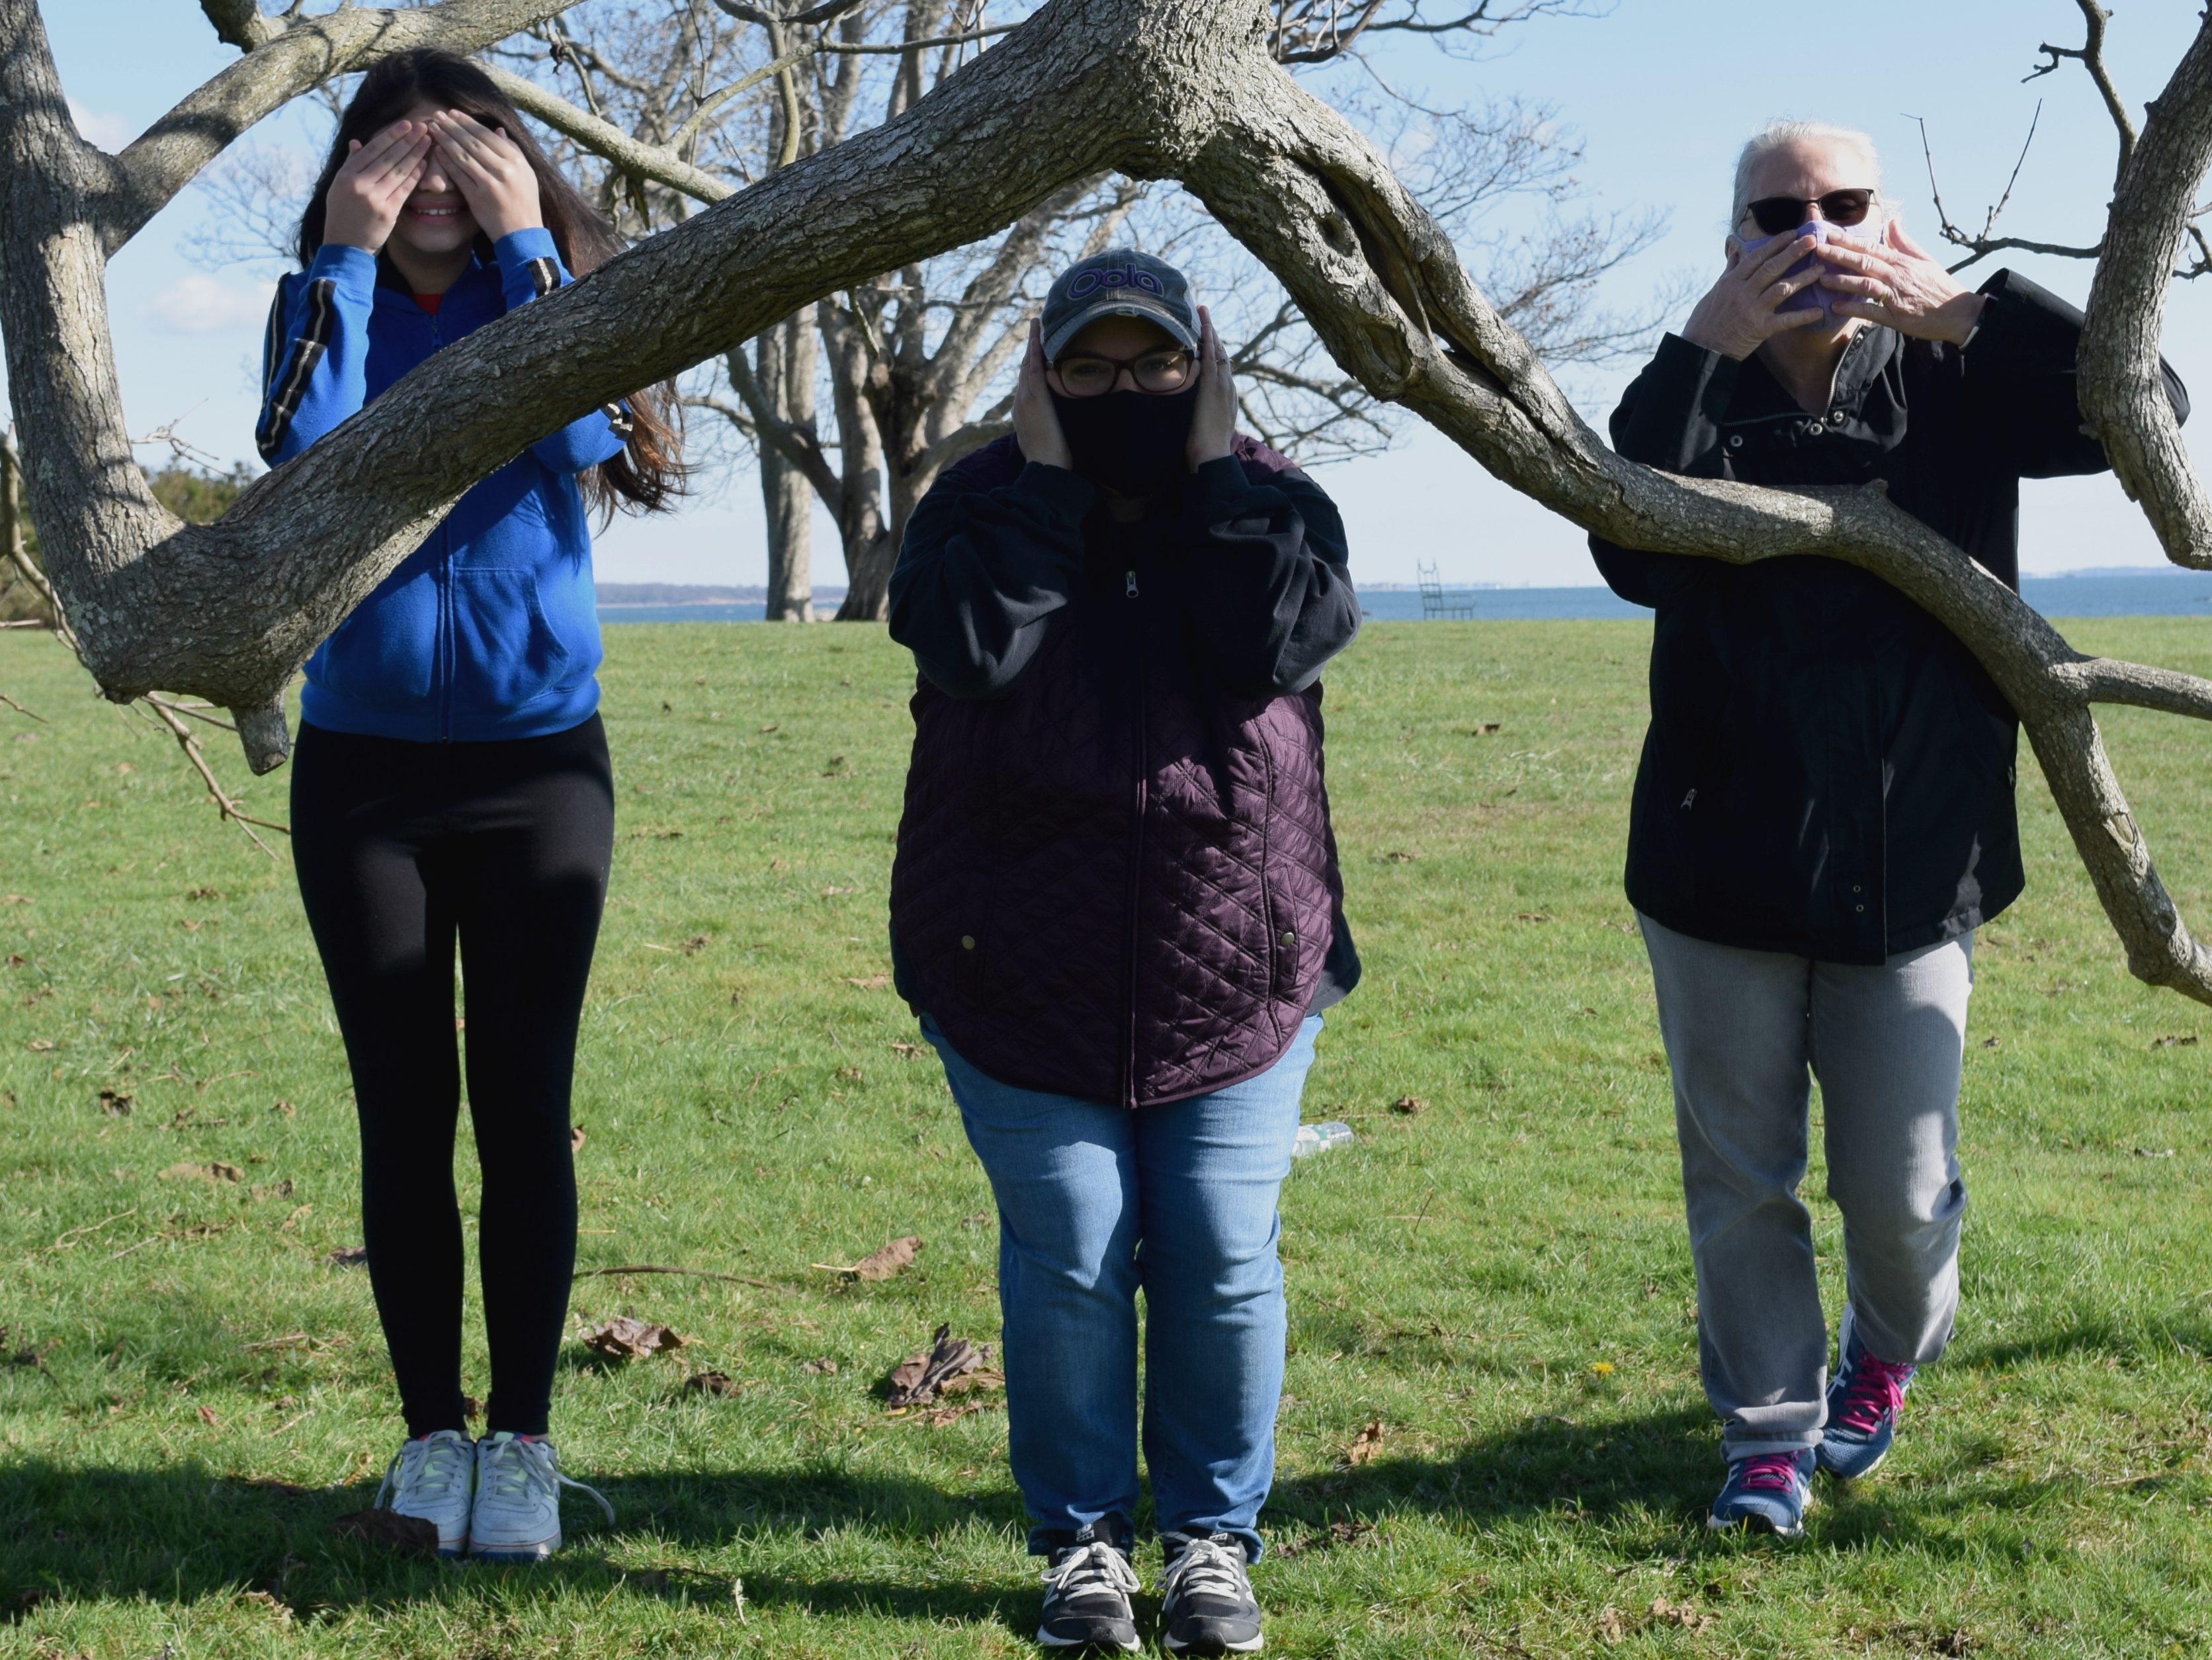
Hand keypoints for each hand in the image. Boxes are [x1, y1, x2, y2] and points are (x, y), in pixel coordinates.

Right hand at [321, 120, 432, 253]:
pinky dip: (415, 175)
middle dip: (408, 140)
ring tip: (428, 141)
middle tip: (423, 126)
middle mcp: (358, 184)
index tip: (405, 124)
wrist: (345, 246)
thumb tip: (356, 142)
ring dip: (415, 154)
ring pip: (398, 171)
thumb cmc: (343, 215)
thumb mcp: (338, 187)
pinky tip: (425, 164)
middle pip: (388, 157)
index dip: (391, 135)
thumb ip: (350, 164)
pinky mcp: (387, 212)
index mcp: (345, 175)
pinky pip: (404, 189)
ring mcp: (373, 198)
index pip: (372, 149)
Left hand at [428, 110, 542, 241]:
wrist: (523, 234)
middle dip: (453, 127)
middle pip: (472, 142)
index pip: (487, 135)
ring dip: (445, 140)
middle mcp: (504, 169)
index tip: (453, 113)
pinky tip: (436, 150)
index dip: (468, 123)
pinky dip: (447, 161)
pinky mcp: (478, 197)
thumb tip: (499, 130)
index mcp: (515, 161)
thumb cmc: (525, 203)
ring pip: (463, 155)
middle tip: (437, 115)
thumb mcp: (526, 174)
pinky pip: (459, 175)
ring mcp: (490, 183)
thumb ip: (514, 151)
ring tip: (433, 128)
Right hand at [1013, 320, 1071, 470]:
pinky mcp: (1035, 399)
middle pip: (1024, 368)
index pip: (1026, 381)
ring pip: (1027, 365)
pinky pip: (1034, 370)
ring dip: (1031, 343)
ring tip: (1036, 324)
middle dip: (1029, 347)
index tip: (1034, 349)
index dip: (1030, 362)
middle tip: (1035, 326)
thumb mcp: (1046, 440)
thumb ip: (1048, 426)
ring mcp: (1026, 399)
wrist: (1045, 467)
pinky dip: (1035, 351)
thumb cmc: (1050, 460)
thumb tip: (1056, 422)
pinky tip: (1037, 336)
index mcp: (1022, 411)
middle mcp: (1020, 402)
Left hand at [1187, 305, 1234, 468]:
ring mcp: (1223, 386)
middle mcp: (1228, 387)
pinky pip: (1212, 358)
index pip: (1222, 366)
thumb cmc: (1206, 448)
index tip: (1209, 336)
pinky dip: (1208, 340)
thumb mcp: (1207, 426)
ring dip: (1210, 330)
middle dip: (1213, 333)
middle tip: (1204, 314)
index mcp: (1227, 396)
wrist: (1212, 455)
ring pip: (1218, 352)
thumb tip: (1197, 412)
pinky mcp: (1213, 387)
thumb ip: (1204, 415)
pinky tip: (1204, 327)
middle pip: (1222, 354)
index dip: (1215, 349)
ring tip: (1203, 312)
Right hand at [1678, 233, 1827, 359]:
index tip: (1792, 233)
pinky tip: (1818, 312)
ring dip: (1803, 277)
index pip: (1756, 257)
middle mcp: (1742, 292)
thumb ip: (1730, 270)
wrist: (1701, 350)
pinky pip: (1785, 320)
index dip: (1776, 243)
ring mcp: (1751, 310)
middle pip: (1772, 267)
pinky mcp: (1759, 329)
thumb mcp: (1715, 291)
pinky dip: (1802, 316)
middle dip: (1793, 252)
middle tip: (1812, 240)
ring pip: (1782, 289)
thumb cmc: (1706, 321)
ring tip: (1820, 269)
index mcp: (1732, 281)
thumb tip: (1734, 250)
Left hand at [1820, 219, 1986, 344]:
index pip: (1871, 247)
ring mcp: (1896, 296)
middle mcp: (1897, 275)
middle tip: (1818, 250)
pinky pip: (1872, 311)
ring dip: (1843, 281)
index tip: (1830, 235)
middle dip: (1840, 255)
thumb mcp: (1924, 259)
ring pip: (1866, 284)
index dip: (1849, 241)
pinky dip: (1854, 309)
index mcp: (1901, 261)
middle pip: (1864, 262)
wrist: (1959, 312)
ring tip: (1822, 278)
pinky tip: (1836, 307)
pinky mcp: (1897, 317)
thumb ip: (1904, 242)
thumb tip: (1892, 221)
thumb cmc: (1939, 285)